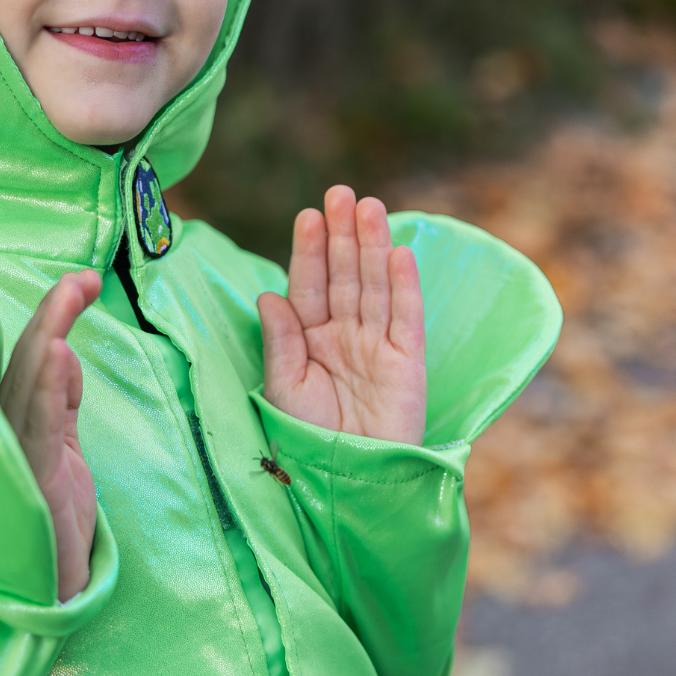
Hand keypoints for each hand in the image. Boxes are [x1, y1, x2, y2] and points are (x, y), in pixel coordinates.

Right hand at [0, 270, 101, 600]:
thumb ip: (60, 405)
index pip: (27, 358)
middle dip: (52, 314)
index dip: (49, 317)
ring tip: (71, 293)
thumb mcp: (63, 452)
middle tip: (81, 277)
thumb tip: (64, 354)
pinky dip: (51, 387)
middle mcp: (4, 432)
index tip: (80, 282)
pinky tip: (60, 352)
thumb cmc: (50, 525)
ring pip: (28, 382)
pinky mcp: (31, 479)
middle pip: (24, 361)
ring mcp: (14, 454)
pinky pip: (40, 425)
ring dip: (50, 333)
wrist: (42, 594)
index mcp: (12, 423)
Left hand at [258, 187, 426, 445]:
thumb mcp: (284, 389)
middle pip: (345, 276)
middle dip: (343, 236)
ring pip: (375, 287)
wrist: (347, 482)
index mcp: (308, 341)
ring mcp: (377, 347)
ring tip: (369, 208)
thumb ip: (281, 341)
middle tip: (341, 193)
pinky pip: (406, 318)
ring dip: (373, 247)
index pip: (310, 286)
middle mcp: (344, 338)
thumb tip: (268, 294)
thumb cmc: (307, 441)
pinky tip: (399, 254)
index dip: (311, 251)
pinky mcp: (408, 364)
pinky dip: (404, 286)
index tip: (308, 215)